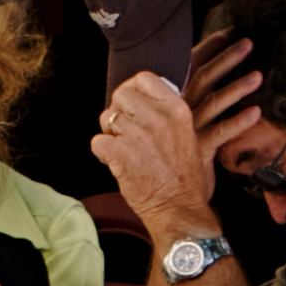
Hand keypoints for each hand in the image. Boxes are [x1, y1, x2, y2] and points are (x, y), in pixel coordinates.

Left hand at [95, 71, 219, 245]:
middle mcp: (157, 117)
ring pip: (106, 117)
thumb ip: (166, 113)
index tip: (133, 105)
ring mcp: (137, 134)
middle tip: (125, 130)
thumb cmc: (184, 177)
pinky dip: (103, 153)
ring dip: (110, 133)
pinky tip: (116, 162)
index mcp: (175, 109)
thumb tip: (143, 100)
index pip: (144, 78)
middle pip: (121, 95)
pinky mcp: (120, 153)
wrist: (179, 208)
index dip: (133, 90)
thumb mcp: (187, 133)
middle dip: (119, 112)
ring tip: (123, 149)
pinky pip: (97, 141)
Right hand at [181, 28, 266, 168]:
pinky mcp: (200, 148)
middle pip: (205, 77)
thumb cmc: (174, 152)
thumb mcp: (178, 119)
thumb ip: (189, 97)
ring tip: (259, 75)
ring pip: (215, 101)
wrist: (164, 192)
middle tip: (249, 42)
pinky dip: (239, 121)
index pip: (192, 64)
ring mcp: (189, 128)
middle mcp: (180, 109)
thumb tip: (211, 74)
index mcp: (175, 97)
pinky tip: (257, 112)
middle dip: (228, 58)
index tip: (230, 31)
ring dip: (238, 87)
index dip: (211, 46)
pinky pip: (222, 131)